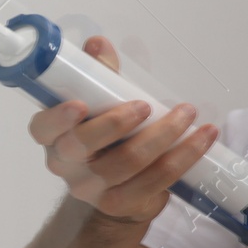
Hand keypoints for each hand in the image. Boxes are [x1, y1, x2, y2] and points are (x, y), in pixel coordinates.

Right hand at [28, 36, 217, 224]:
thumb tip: (97, 44)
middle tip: (146, 105)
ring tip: (187, 113)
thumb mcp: (100, 104)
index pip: (43, 127)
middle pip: (84, 145)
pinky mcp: (120, 203)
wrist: (121, 189)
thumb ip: (98, 76)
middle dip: (117, 122)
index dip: (58, 118)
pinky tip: (203, 138)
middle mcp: (64, 164)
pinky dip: (184, 156)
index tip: (80, 105)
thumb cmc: (108, 137)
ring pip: (128, 162)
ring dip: (163, 135)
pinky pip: (156, 180)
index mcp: (52, 137)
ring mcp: (91, 188)